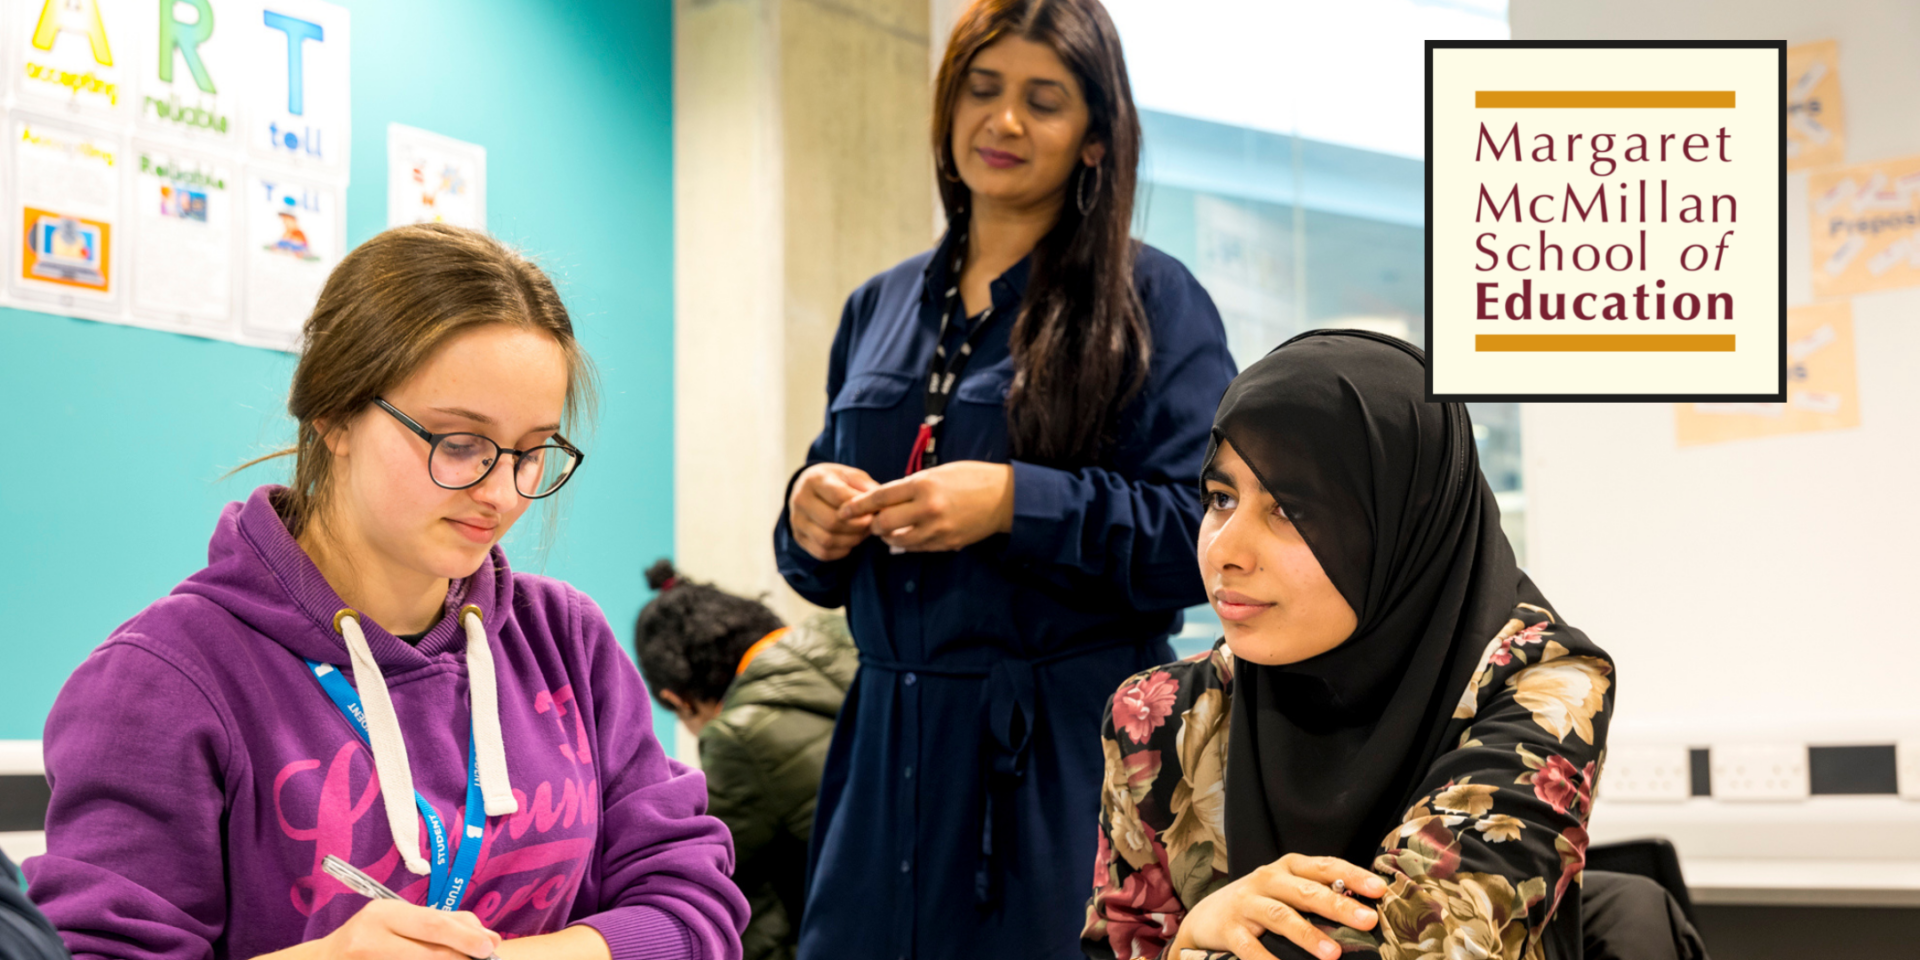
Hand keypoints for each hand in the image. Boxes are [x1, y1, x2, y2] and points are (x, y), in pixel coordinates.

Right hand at [317, 899, 501, 959]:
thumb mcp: (400, 920)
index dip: (466, 936)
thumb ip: (442, 923)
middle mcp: (370, 938)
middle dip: (462, 957)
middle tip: (486, 959)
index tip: (490, 946)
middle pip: (430, 952)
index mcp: (383, 913)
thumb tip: (488, 937)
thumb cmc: (371, 937)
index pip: (433, 924)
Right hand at [789, 463, 880, 560]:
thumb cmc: (836, 481)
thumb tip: (881, 505)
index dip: (860, 508)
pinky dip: (841, 551)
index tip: (874, 510)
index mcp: (814, 480)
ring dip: (851, 540)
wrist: (809, 488)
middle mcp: (800, 500)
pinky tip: (850, 541)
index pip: (839, 498)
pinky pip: (822, 552)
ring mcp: (797, 521)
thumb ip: (866, 487)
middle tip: (871, 525)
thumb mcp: (851, 476)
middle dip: (857, 527)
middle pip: (831, 522)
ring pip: (826, 540)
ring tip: (862, 533)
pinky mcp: (799, 537)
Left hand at [838, 461, 1013, 552]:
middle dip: (873, 524)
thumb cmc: (971, 478)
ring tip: (889, 529)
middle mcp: (927, 508)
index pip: (880, 497)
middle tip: (872, 521)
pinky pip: (916, 548)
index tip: (843, 511)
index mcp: (923, 485)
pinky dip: (907, 543)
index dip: (857, 506)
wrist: (1005, 498)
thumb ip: (911, 486)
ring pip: (897, 541)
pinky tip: (908, 535)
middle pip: (883, 524)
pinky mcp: (946, 543)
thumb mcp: (938, 473)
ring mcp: (937, 529)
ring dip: (888, 536)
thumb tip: (885, 500)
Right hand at [1170, 854, 1384, 959]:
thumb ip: (1318, 893)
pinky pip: (1250, 947)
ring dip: (1308, 935)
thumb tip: (1365, 911)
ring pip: (1280, 916)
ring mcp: (1246, 903)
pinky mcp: (1229, 929)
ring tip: (1333, 953)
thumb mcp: (1287, 890)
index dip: (1352, 876)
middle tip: (1368, 920)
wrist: (1207, 915)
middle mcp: (1267, 880)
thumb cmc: (1260, 902)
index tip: (1380, 889)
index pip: (1324, 867)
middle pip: (1305, 891)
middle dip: (1338, 906)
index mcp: (1288, 867)